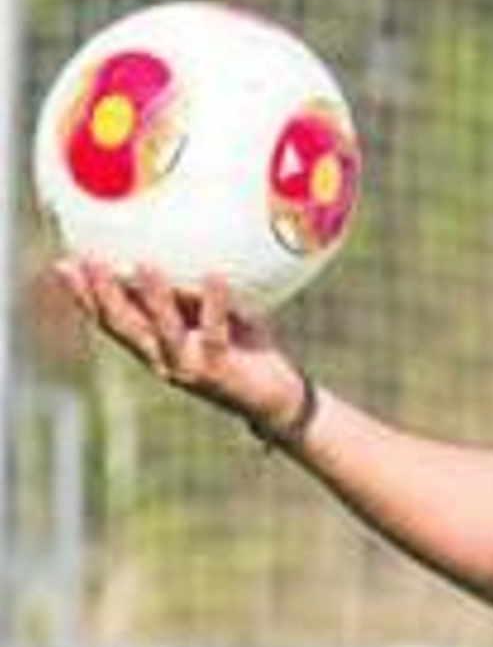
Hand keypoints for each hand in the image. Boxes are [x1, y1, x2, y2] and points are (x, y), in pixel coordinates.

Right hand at [53, 259, 309, 439]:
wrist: (275, 398)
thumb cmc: (241, 350)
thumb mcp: (209, 318)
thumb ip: (189, 294)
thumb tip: (177, 247)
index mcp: (154, 348)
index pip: (109, 321)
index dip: (83, 297)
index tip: (63, 266)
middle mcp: (163, 360)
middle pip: (122, 327)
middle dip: (100, 295)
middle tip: (85, 261)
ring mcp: (188, 368)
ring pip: (161, 332)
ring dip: (151, 298)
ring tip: (142, 265)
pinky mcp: (218, 371)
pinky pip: (213, 332)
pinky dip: (213, 303)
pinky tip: (213, 275)